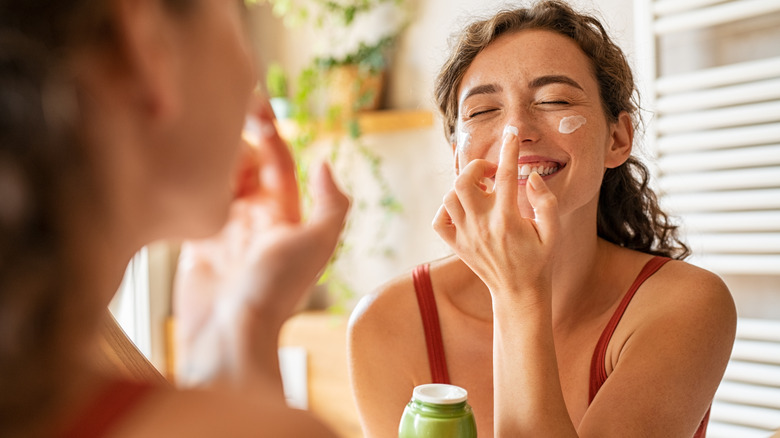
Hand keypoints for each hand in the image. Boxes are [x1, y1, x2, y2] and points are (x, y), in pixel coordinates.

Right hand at [173, 99, 349, 387]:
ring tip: (198, 146)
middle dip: (234, 143)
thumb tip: (323, 162)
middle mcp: (256, 218)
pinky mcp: (195, 243)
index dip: (268, 132)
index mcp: (286, 214)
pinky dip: (190, 187)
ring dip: (211, 161)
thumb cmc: (275, 291)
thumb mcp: (316, 244)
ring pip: (218, 180)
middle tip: (217, 129)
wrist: (228, 335)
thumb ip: (330, 204)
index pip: (277, 161)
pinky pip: (193, 203)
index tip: (251, 103)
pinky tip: (181, 169)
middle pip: (244, 165)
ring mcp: (225, 230)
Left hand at [432, 129, 559, 298]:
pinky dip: (446, 209)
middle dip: (476, 167)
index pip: (505, 175)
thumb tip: (530, 177)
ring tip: (481, 191)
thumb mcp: (553, 232)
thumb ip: (546, 202)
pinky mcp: (456, 245)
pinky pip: (439, 220)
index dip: (509, 150)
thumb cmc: (539, 261)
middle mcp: (482, 226)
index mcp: (508, 220)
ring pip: (449, 198)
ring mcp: (466, 236)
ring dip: (463, 186)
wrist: (519, 293)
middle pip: (464, 182)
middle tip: (491, 172)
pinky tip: (464, 209)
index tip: (511, 134)